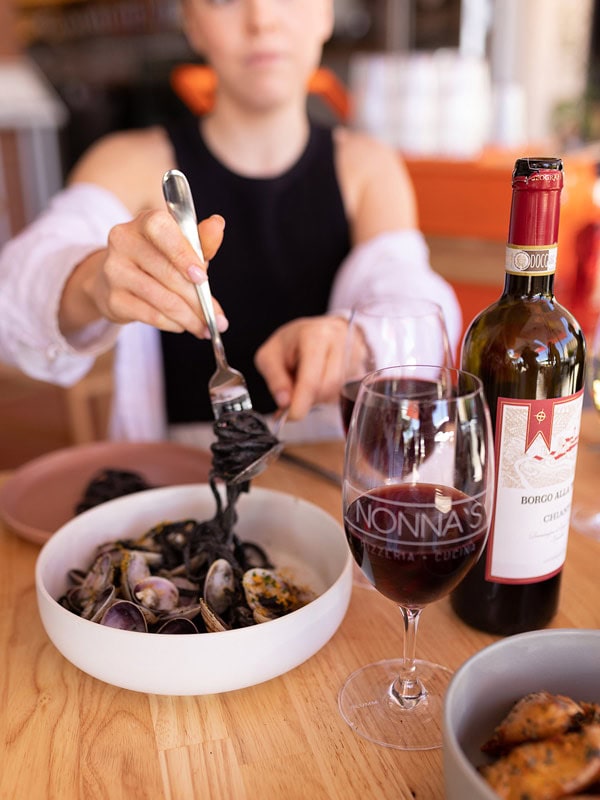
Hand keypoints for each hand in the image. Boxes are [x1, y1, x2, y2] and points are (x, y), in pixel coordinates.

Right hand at [60, 211, 225, 337]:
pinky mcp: (113, 299)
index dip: (183, 255)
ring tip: (205, 327)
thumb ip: (201, 240)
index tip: (202, 278)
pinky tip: (183, 326)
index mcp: (144, 222)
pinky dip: (173, 324)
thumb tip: (217, 224)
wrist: (114, 279)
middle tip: (219, 319)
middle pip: (168, 273)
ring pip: (162, 299)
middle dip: (198, 301)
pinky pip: (151, 315)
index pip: (161, 230)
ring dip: (189, 318)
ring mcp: (114, 271)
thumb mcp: (181, 247)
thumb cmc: (155, 259)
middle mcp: (124, 242)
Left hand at [254, 315, 348, 419]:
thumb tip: (284, 403)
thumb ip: (275, 379)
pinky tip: (320, 382)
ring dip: (319, 397)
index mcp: (316, 335)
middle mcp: (341, 341)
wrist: (318, 330)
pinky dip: (329, 394)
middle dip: (310, 399)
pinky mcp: (362, 364)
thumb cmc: (292, 342)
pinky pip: (346, 390)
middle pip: (329, 387)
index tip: (293, 416)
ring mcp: (356, 352)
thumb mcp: (270, 355)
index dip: (302, 401)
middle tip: (295, 397)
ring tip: (306, 383)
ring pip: (338, 391)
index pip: (312, 378)